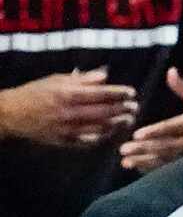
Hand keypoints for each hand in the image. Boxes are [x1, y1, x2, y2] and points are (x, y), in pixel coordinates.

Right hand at [0, 69, 137, 147]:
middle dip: (123, 109)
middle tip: (135, 107)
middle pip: (105, 112)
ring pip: (101, 128)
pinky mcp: (66, 141)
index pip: (101, 93)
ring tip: (128, 119)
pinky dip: (104, 136)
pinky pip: (91, 140)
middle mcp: (70, 112)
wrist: (14, 114)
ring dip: (118, 124)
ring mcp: (69, 129)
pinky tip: (112, 131)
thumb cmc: (36, 92)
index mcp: (68, 94)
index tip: (132, 92)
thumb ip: (83, 79)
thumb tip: (106, 75)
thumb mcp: (57, 80)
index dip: (119, 93)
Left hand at [119, 70, 182, 173]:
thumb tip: (170, 71)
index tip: (136, 134)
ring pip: (169, 160)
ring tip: (126, 163)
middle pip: (168, 147)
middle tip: (123, 150)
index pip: (174, 127)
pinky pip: (173, 168)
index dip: (156, 131)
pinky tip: (139, 169)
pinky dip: (155, 169)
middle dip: (145, 149)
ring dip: (146, 162)